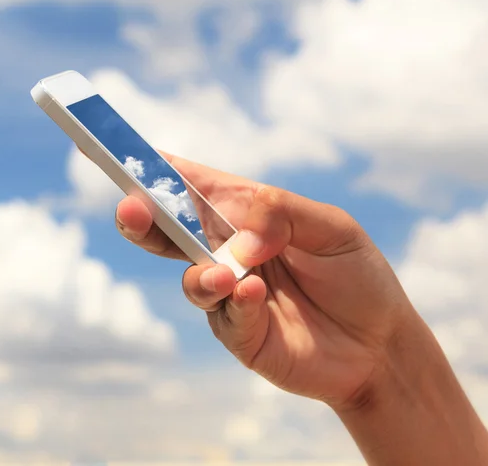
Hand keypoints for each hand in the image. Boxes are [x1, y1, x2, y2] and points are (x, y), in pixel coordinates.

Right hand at [114, 152, 412, 409]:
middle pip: (169, 229)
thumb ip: (282, 214)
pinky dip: (236, 304)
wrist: (380, 343)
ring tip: (224, 274)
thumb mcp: (331, 227)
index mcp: (242, 210)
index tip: (111, 149)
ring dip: (200, 273)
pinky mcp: (238, 331)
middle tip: (130, 209)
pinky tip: (254, 296)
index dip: (151, 167)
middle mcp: (226, 248)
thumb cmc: (355, 272)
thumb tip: (237, 241)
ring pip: (190, 276)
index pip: (188, 182)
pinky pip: (224, 315)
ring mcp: (228, 291)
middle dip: (141, 217)